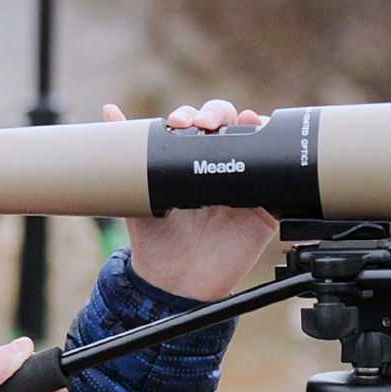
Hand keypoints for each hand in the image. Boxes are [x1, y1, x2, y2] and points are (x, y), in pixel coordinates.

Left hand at [109, 99, 277, 302]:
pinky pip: (280, 180)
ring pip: (257, 141)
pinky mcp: (266, 208)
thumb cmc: (155, 237)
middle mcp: (219, 166)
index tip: (177, 122)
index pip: (197, 122)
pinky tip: (272, 144)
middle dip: (218, 113)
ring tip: (245, 121)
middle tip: (205, 122)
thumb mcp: (137, 191)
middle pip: (229, 123)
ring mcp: (244, 184)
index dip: (191, 114)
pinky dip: (282, 159)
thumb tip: (108, 110)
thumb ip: (129, 153)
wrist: (174, 281)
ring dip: (253, 123)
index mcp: (190, 159)